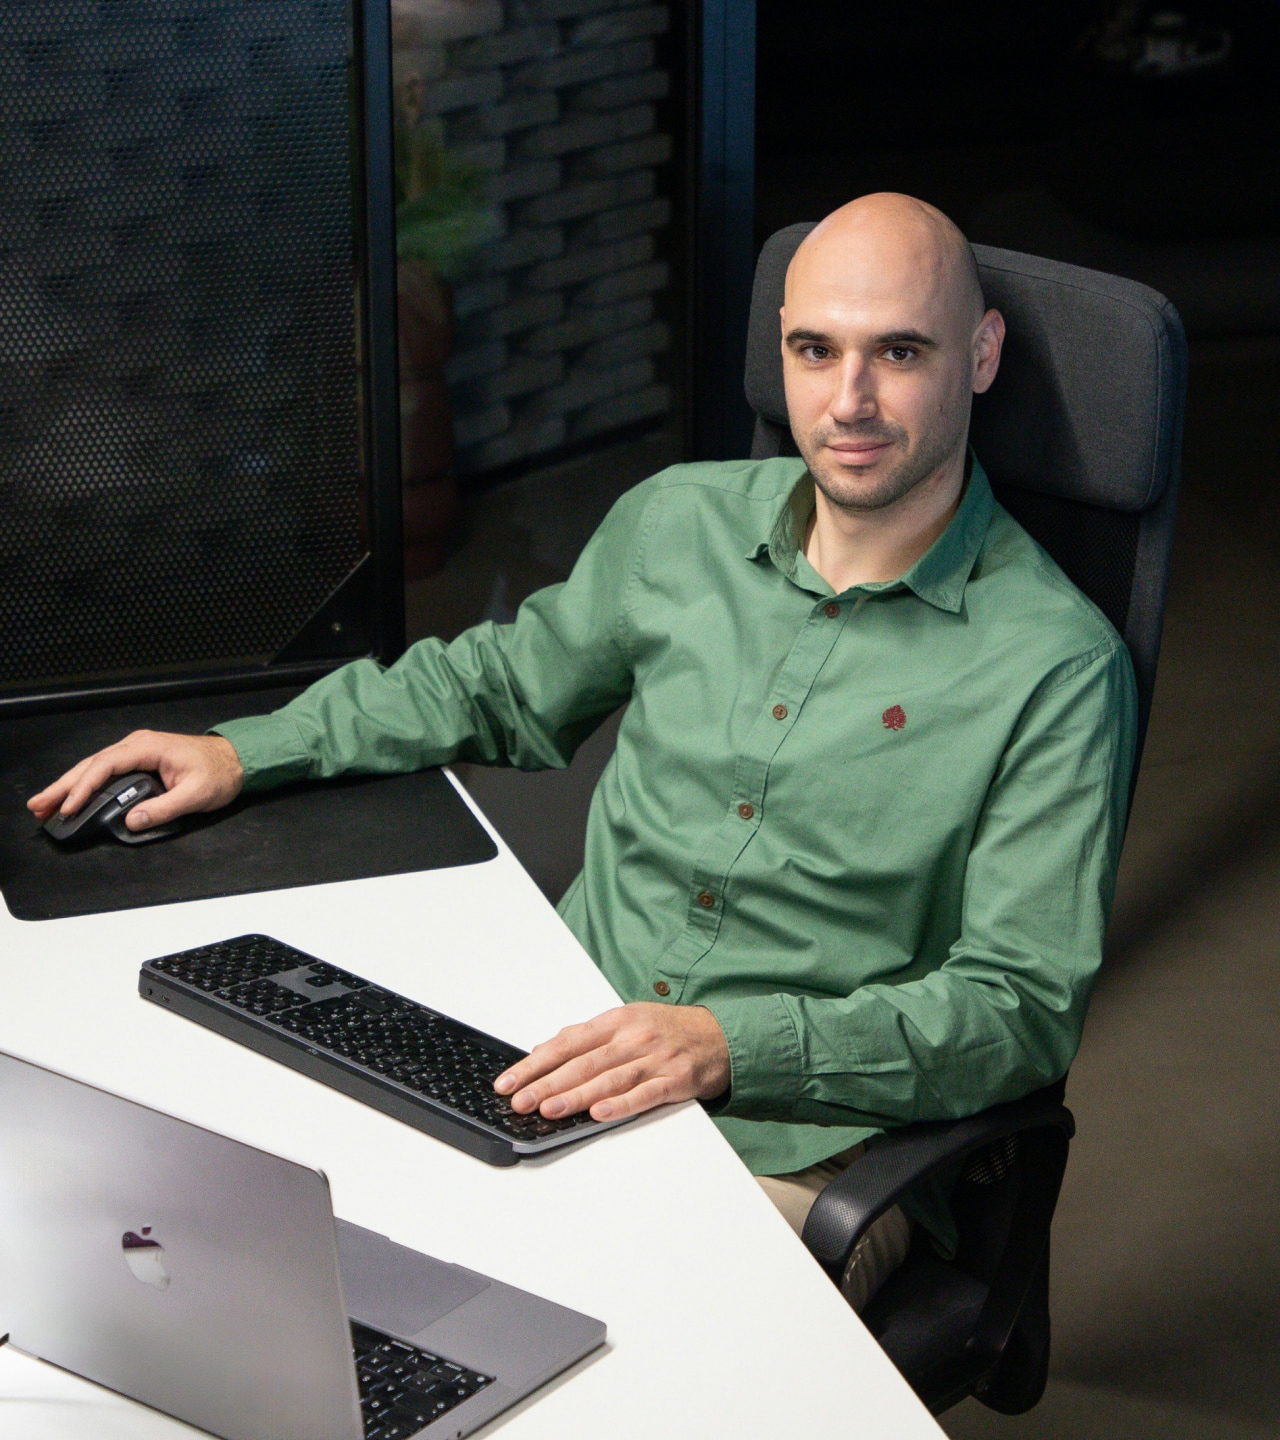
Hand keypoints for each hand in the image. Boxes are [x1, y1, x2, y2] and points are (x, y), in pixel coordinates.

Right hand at [28, 731, 244, 833]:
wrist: (236, 760)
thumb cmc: (220, 773)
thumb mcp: (196, 794)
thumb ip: (165, 808)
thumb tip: (132, 820)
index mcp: (148, 747)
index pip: (106, 765)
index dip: (84, 787)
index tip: (68, 806)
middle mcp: (137, 745)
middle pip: (91, 765)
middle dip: (63, 786)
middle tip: (38, 805)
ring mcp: (137, 751)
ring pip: (95, 768)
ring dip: (70, 786)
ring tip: (45, 804)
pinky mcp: (139, 760)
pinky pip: (106, 772)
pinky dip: (86, 785)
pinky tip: (73, 798)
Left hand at [494, 1002, 730, 1122]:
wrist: (720, 1036)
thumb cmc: (668, 1030)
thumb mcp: (626, 1021)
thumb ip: (587, 1037)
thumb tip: (544, 1049)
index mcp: (616, 1021)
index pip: (567, 1042)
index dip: (535, 1062)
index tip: (510, 1080)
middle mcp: (633, 1037)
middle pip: (584, 1062)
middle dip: (547, 1082)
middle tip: (520, 1100)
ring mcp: (655, 1059)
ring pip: (609, 1078)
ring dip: (577, 1095)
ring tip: (548, 1109)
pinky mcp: (675, 1080)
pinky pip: (645, 1094)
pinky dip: (621, 1104)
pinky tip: (599, 1113)